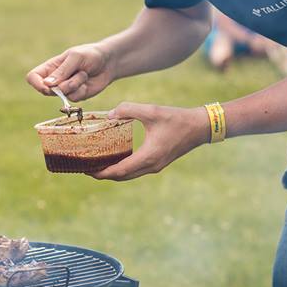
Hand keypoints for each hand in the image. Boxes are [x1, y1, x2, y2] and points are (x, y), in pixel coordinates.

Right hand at [26, 43, 113, 101]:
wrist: (108, 63)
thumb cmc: (90, 55)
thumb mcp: (75, 58)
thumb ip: (62, 71)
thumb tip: (47, 84)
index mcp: (50, 67)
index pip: (33, 77)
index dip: (36, 84)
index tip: (47, 86)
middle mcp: (54, 80)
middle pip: (45, 90)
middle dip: (60, 85)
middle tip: (74, 74)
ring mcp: (65, 89)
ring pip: (62, 94)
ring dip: (75, 84)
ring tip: (83, 73)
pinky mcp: (76, 95)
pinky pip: (74, 98)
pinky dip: (82, 89)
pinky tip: (87, 80)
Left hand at [91, 103, 208, 180]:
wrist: (199, 127)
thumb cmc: (176, 118)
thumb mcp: (151, 111)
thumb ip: (128, 109)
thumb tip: (110, 114)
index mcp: (148, 156)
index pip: (119, 171)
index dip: (102, 172)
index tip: (87, 171)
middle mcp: (151, 166)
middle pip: (122, 176)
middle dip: (103, 175)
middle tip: (86, 169)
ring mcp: (155, 166)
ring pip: (129, 175)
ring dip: (113, 172)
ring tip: (97, 166)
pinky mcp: (158, 163)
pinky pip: (136, 170)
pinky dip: (123, 168)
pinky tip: (115, 159)